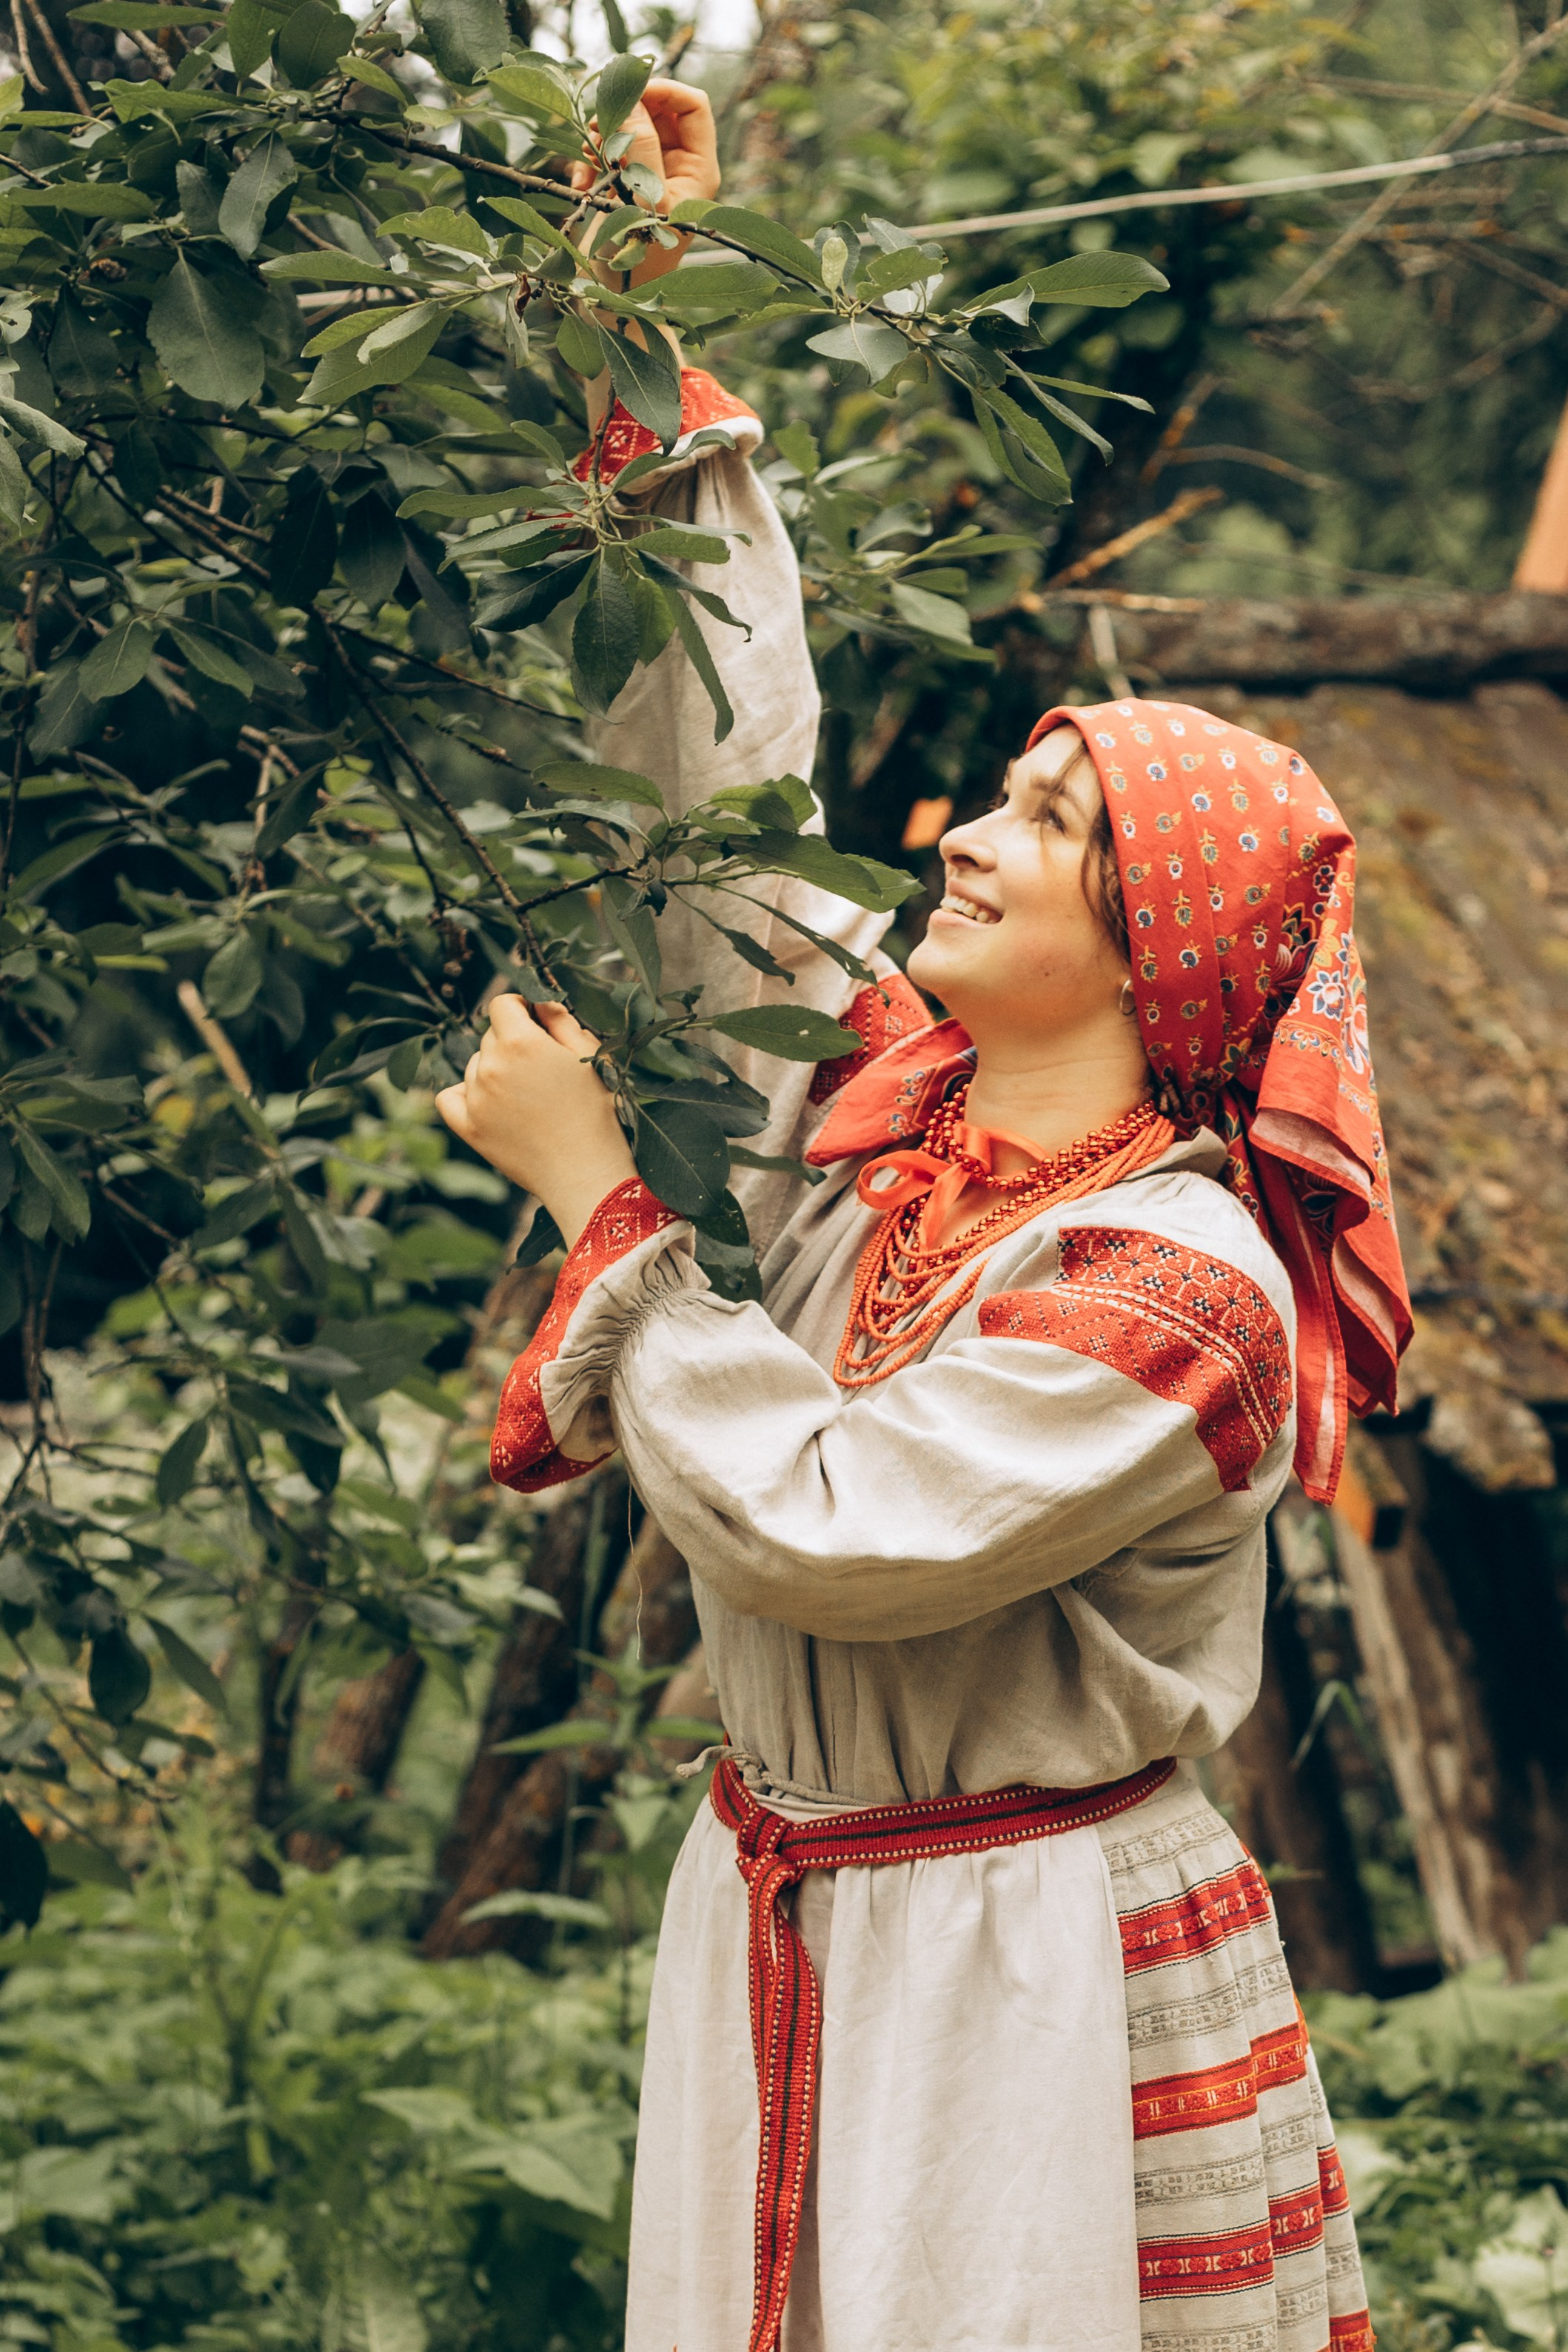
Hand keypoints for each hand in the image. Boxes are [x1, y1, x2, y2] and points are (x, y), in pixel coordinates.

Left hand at [435, 996, 638, 1248]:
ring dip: (494, 1070)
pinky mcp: (468, 1127)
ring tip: (527, 1096)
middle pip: (490, 1037)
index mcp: (521, 1042)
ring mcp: (475, 1097)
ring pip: (475, 1066)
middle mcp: (490, 1066)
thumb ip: (561, 1021)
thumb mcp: (589, 1058)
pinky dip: (464, 1094)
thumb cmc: (596, 1114)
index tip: (534, 1021)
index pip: (502, 1004)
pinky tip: (487, 1102)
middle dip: (512, 1043)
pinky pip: (449, 1097)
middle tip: (541, 1069)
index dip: (520, 1008)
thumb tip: (540, 1002)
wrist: (586, 1174)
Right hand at [573, 78, 719, 289]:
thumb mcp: (641, 203)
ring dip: (602, 136)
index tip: (627, 92)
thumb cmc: (635, 265)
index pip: (693, 106)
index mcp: (698, 172)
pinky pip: (609, 151)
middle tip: (596, 128)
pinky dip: (591, 158)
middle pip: (657, 111)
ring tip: (585, 159)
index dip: (663, 89)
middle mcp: (679, 169)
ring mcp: (651, 176)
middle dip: (625, 113)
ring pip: (629, 128)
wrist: (612, 303)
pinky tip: (580, 181)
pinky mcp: (625, 185)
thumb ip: (640, 150)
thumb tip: (631, 103)